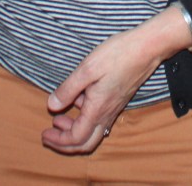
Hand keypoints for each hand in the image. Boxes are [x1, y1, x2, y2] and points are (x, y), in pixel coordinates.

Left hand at [43, 6, 191, 153]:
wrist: (147, 47)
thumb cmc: (118, 55)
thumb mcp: (87, 69)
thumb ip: (68, 89)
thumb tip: (51, 106)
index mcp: (97, 109)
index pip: (76, 138)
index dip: (58, 140)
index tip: (44, 133)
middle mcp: (107, 113)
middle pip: (86, 143)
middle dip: (65, 144)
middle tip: (49, 134)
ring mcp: (114, 108)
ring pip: (93, 133)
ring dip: (74, 131)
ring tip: (59, 117)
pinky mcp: (119, 100)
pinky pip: (100, 120)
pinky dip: (85, 119)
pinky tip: (79, 100)